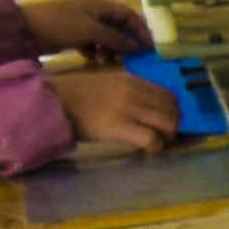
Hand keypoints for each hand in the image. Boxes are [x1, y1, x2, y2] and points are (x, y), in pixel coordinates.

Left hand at [27, 0, 155, 58]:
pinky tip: (96, 63)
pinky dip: (97, 53)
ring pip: (106, 38)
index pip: (128, 15)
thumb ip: (114, 39)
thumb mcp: (90, 30)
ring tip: (112, 63)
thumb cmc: (60, 24)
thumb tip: (136, 47)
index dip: (140, 29)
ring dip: (112, 50)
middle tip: (134, 60)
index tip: (149, 48)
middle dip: (127, 42)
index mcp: (99, 5)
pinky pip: (92, 45)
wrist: (25, 29)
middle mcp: (93, 13)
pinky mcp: (73, 37)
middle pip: (118, 27)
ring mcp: (82, 25)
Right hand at [54, 62, 180, 157]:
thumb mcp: (107, 82)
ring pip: (167, 123)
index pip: (168, 94)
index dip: (174, 110)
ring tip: (158, 143)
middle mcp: (134, 91)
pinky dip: (155, 146)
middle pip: (172, 109)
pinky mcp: (119, 127)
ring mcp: (128, 108)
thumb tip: (147, 105)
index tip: (168, 120)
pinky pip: (151, 138)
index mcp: (132, 79)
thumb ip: (128, 89)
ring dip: (168, 137)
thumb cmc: (76, 94)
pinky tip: (148, 149)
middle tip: (166, 135)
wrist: (54, 101)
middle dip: (174, 125)